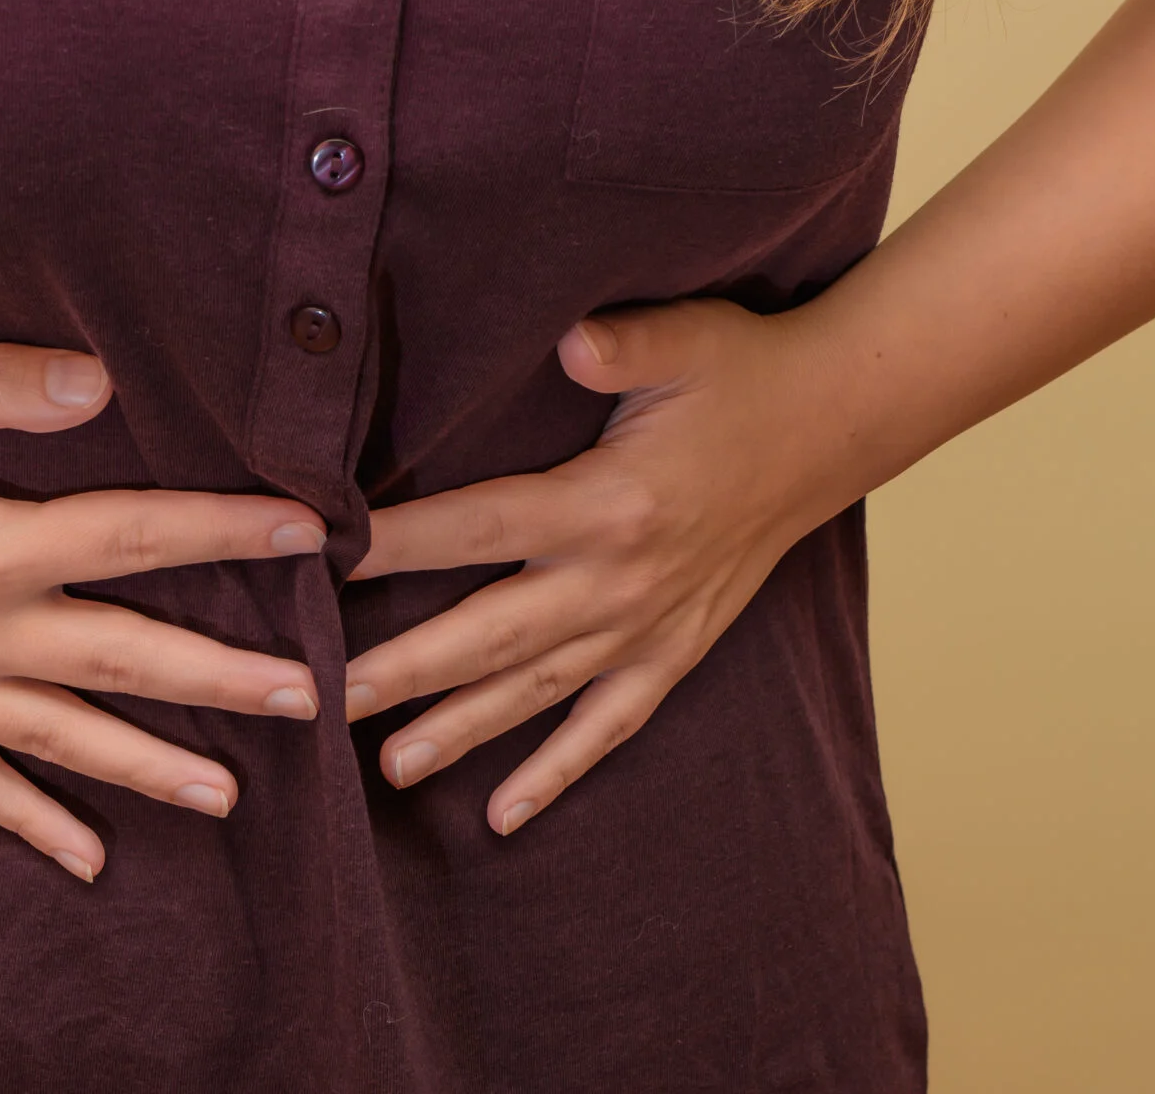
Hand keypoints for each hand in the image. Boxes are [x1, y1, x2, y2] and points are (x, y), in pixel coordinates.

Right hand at [0, 344, 329, 882]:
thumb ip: (5, 384)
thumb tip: (104, 384)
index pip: (136, 538)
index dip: (228, 534)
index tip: (311, 537)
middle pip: (124, 658)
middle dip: (224, 679)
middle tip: (312, 699)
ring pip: (63, 738)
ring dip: (151, 767)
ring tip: (230, 796)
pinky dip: (31, 822)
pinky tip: (88, 858)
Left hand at [344, 299, 863, 834]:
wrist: (833, 427)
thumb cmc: (742, 374)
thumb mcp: (688, 338)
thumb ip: (622, 344)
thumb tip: (568, 342)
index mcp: (607, 503)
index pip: (478, 525)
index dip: (397, 542)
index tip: (321, 557)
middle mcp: (620, 580)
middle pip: (491, 633)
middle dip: (404, 669)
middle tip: (325, 700)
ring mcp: (647, 627)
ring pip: (537, 692)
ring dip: (461, 731)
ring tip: (388, 767)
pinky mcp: (674, 652)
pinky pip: (608, 727)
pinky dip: (557, 773)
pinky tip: (504, 817)